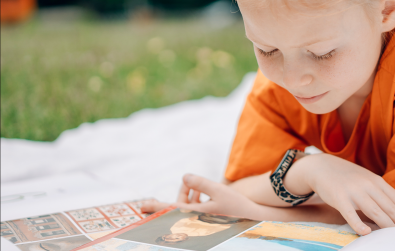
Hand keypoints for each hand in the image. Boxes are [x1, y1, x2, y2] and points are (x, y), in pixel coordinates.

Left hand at [141, 174, 260, 218]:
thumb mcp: (218, 190)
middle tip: (189, 181)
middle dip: (183, 191)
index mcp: (194, 214)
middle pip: (179, 204)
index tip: (142, 206)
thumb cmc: (236, 205)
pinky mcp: (207, 217)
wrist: (251, 218)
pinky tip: (203, 191)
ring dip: (190, 192)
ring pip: (187, 204)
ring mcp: (200, 219)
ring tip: (198, 185)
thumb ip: (200, 183)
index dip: (155, 207)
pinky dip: (197, 197)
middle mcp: (195, 219)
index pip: (169, 210)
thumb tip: (185, 176)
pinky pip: (195, 207)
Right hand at [287, 154, 394, 234]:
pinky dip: (358, 224)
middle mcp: (368, 185)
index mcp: (376, 181)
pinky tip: (366, 233)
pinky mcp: (339, 198)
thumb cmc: (346, 177)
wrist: (321, 167)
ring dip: (388, 225)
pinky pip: (350, 213)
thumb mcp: (366, 180)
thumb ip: (379, 193)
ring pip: (374, 211)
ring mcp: (354, 191)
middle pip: (390, 207)